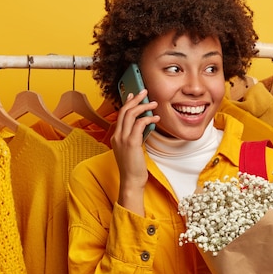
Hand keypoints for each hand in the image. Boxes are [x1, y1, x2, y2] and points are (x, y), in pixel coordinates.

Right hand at [111, 90, 158, 214]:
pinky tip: (156, 118)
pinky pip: (140, 124)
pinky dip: (148, 118)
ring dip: (143, 106)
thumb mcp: (132, 149)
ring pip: (131, 114)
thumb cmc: (133, 168)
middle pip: (125, 110)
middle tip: (145, 92)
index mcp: (116, 136)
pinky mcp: (131, 142)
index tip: (133, 95)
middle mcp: (117, 135)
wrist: (131, 181)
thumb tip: (143, 126)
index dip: (127, 103)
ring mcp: (123, 138)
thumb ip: (135, 137)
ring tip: (154, 103)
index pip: (120, 114)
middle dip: (136, 99)